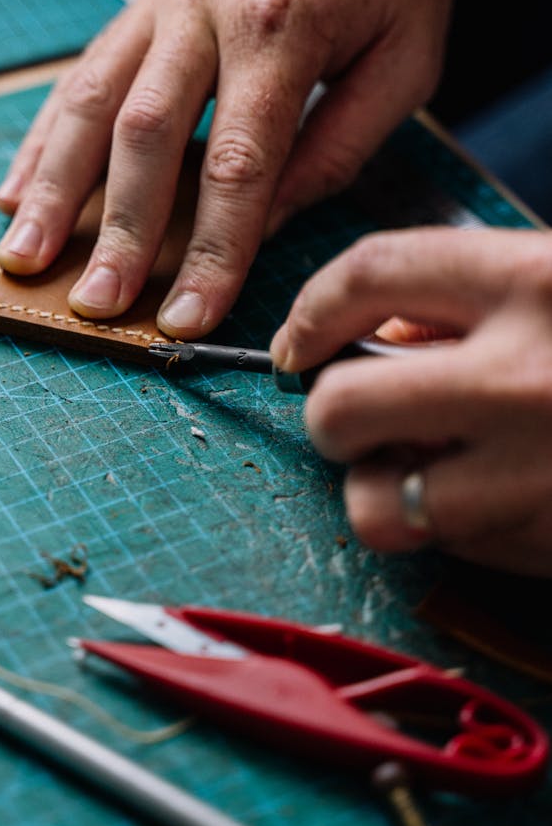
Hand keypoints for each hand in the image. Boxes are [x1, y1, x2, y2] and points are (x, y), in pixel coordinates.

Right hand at [0, 0, 484, 337]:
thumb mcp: (405, 57)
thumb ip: (337, 144)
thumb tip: (268, 219)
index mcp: (282, 28)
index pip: (239, 166)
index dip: (212, 251)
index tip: (187, 319)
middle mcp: (205, 13)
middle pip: (146, 138)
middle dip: (118, 233)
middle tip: (96, 305)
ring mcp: (160, 4)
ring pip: (91, 104)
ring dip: (53, 188)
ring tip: (24, 256)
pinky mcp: (139, 4)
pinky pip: (80, 75)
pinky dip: (44, 137)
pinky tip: (18, 188)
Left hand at [270, 228, 551, 576]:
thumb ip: (474, 297)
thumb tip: (374, 338)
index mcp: (539, 282)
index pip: (371, 273)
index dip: (311, 308)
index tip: (297, 342)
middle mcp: (528, 378)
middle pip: (342, 406)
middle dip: (332, 415)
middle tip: (358, 414)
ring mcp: (542, 476)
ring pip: (379, 507)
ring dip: (383, 491)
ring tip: (427, 468)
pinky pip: (456, 553)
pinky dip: (458, 530)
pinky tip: (504, 498)